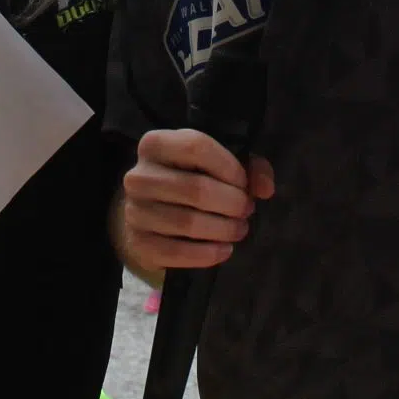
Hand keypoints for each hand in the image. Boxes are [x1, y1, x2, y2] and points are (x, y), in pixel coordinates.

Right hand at [117, 128, 274, 272]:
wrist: (152, 212)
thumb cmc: (190, 179)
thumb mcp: (215, 163)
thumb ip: (248, 167)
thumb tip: (265, 188)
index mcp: (155, 144)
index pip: (196, 147)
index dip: (229, 167)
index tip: (244, 183)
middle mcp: (138, 175)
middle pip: (196, 189)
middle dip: (231, 203)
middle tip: (246, 211)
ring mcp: (134, 210)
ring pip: (188, 223)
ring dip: (223, 229)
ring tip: (239, 230)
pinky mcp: (137, 242)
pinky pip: (176, 252)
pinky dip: (207, 254)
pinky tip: (224, 250)